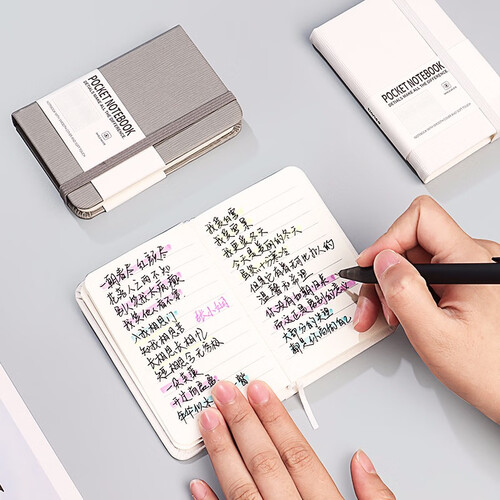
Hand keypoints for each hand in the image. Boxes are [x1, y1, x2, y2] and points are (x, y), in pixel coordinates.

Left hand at [190, 380, 393, 499]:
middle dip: (243, 423)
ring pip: (241, 491)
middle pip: (265, 464)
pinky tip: (195, 485)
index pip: (297, 456)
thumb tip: (362, 460)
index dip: (276, 420)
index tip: (258, 392)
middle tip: (224, 392)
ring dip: (221, 453)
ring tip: (208, 421)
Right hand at [354, 196, 499, 423]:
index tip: (371, 264)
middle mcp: (474, 258)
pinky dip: (406, 293)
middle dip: (384, 274)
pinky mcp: (464, 281)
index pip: (421, 219)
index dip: (389, 238)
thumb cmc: (490, 369)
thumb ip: (404, 292)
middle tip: (374, 305)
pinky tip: (402, 314)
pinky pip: (425, 274)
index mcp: (471, 261)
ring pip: (413, 261)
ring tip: (389, 317)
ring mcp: (469, 269)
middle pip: (411, 243)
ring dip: (392, 287)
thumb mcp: (434, 334)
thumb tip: (383, 260)